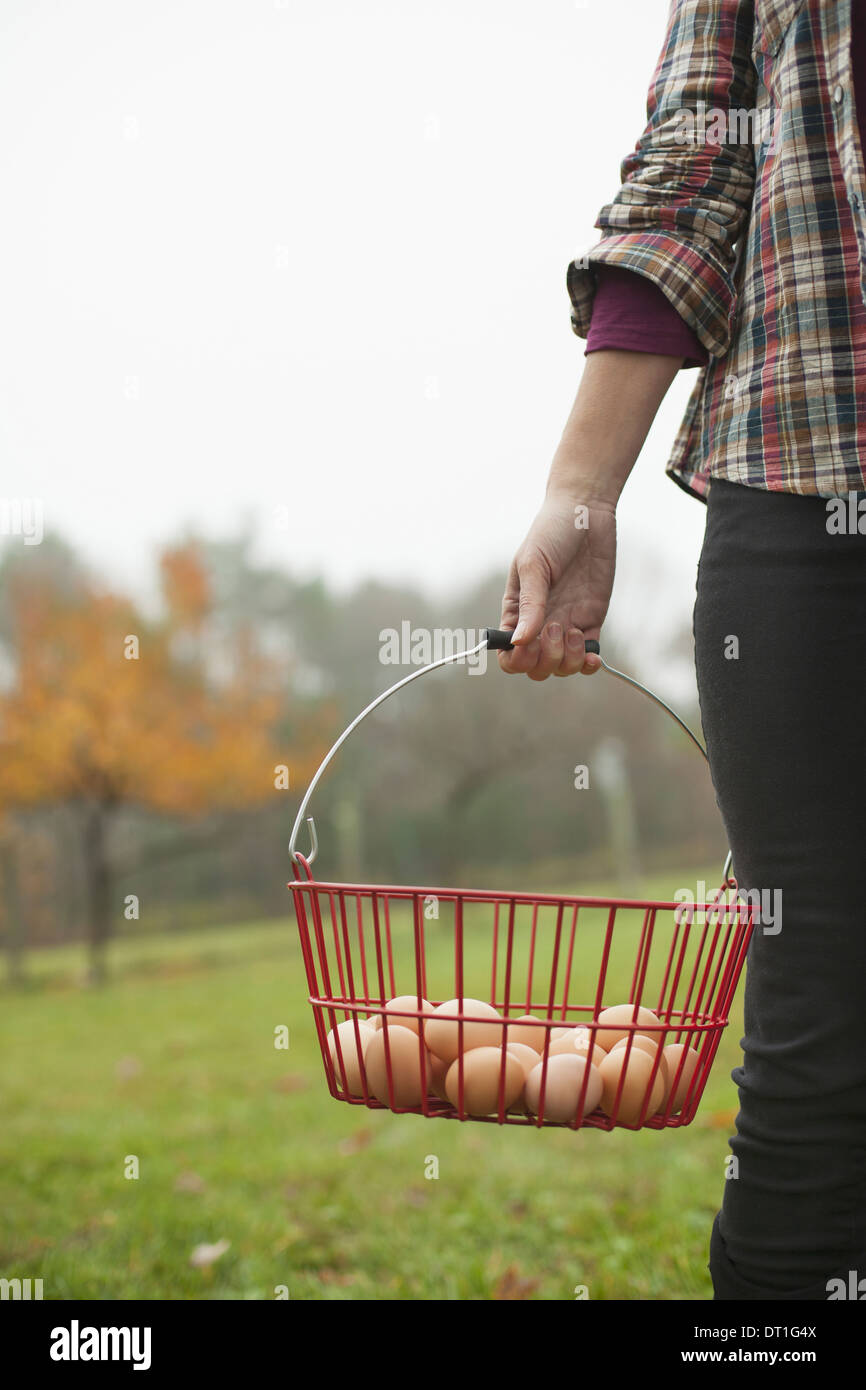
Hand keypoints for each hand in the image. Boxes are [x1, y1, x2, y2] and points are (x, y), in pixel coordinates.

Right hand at [497, 493, 615, 678]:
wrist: (585, 513)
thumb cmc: (550, 532)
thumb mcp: (534, 565)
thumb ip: (530, 604)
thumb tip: (519, 641)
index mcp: (517, 611)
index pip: (509, 654)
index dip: (517, 659)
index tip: (530, 643)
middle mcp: (539, 623)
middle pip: (536, 667)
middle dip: (546, 659)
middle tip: (557, 627)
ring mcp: (566, 624)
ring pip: (562, 666)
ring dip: (567, 661)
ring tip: (574, 631)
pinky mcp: (591, 621)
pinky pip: (587, 656)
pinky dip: (589, 663)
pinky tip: (593, 655)